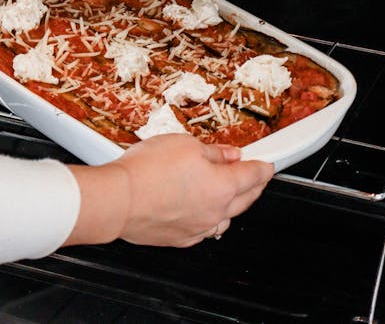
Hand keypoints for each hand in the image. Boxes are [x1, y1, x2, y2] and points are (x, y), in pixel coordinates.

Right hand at [66, 135, 273, 247]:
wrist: (117, 200)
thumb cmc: (146, 172)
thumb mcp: (185, 144)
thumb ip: (213, 152)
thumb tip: (227, 155)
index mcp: (223, 187)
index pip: (254, 176)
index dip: (264, 167)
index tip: (267, 164)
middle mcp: (215, 212)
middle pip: (246, 200)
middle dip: (254, 186)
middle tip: (254, 176)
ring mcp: (198, 228)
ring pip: (226, 219)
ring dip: (232, 205)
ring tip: (228, 192)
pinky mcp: (180, 238)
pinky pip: (205, 230)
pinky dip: (210, 218)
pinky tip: (202, 210)